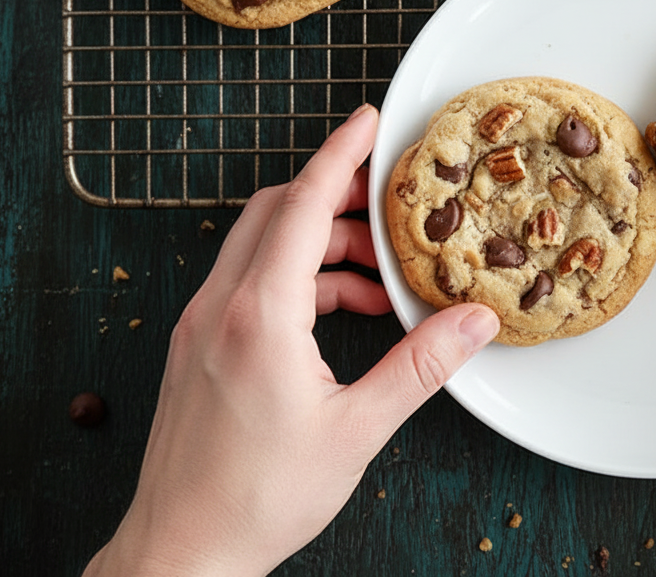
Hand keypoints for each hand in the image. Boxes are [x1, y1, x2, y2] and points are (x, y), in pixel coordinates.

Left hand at [84, 104, 499, 576]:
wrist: (182, 552)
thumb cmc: (257, 498)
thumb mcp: (357, 430)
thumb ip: (420, 367)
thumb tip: (473, 322)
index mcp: (259, 315)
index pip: (303, 206)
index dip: (340, 155)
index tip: (369, 121)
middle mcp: (220, 307)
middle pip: (276, 212)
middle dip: (334, 193)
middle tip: (387, 200)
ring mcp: (202, 327)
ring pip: (260, 247)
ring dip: (319, 242)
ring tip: (376, 275)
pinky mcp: (198, 349)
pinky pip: (248, 284)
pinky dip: (297, 278)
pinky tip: (339, 312)